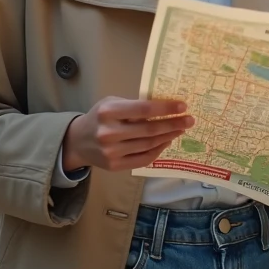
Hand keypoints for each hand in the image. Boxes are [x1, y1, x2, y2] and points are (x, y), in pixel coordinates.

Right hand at [61, 98, 194, 172]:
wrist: (78, 141)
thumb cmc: (100, 117)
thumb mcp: (112, 103)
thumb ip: (134, 105)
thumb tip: (166, 107)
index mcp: (108, 111)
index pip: (144, 109)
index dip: (165, 108)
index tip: (183, 106)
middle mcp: (109, 132)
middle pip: (149, 129)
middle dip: (173, 124)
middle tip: (189, 120)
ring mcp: (111, 151)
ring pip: (148, 144)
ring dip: (168, 137)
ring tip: (180, 130)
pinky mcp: (114, 165)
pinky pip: (143, 159)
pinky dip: (158, 150)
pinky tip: (166, 142)